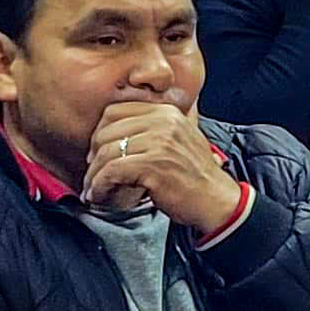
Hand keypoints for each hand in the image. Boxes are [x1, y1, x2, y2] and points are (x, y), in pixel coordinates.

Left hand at [81, 100, 238, 233]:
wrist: (216, 199)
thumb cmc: (195, 176)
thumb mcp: (178, 140)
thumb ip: (153, 131)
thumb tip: (113, 136)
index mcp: (167, 112)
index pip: (116, 110)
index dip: (100, 132)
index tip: (98, 151)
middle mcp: (163, 122)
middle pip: (106, 131)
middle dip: (94, 155)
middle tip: (93, 173)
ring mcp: (159, 142)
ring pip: (106, 152)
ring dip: (94, 175)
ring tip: (92, 189)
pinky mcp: (152, 165)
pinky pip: (112, 171)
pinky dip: (99, 186)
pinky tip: (99, 196)